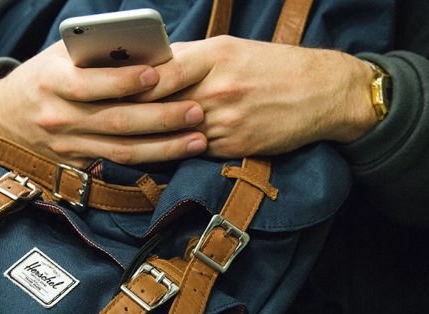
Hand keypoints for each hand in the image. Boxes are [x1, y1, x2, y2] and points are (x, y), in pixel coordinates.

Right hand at [0, 41, 206, 167]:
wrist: (6, 118)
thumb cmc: (45, 76)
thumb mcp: (61, 56)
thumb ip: (97, 54)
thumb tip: (149, 52)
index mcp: (52, 83)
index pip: (90, 84)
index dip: (124, 80)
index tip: (157, 74)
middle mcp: (59, 118)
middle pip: (115, 121)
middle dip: (160, 117)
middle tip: (195, 110)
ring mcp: (68, 147)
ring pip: (122, 150)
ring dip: (164, 147)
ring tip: (198, 138)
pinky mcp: (77, 167)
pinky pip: (118, 166)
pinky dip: (149, 161)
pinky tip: (177, 155)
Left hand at [133, 36, 378, 157]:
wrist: (322, 93)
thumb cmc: (272, 66)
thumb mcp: (232, 49)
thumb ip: (190, 57)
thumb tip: (150, 63)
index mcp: (216, 57)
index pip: (162, 73)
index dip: (132, 84)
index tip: (109, 89)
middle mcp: (220, 89)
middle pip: (163, 105)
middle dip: (134, 113)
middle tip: (106, 117)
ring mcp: (227, 120)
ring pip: (175, 132)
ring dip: (151, 136)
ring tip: (126, 136)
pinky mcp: (234, 146)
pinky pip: (194, 149)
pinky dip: (177, 148)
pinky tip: (162, 148)